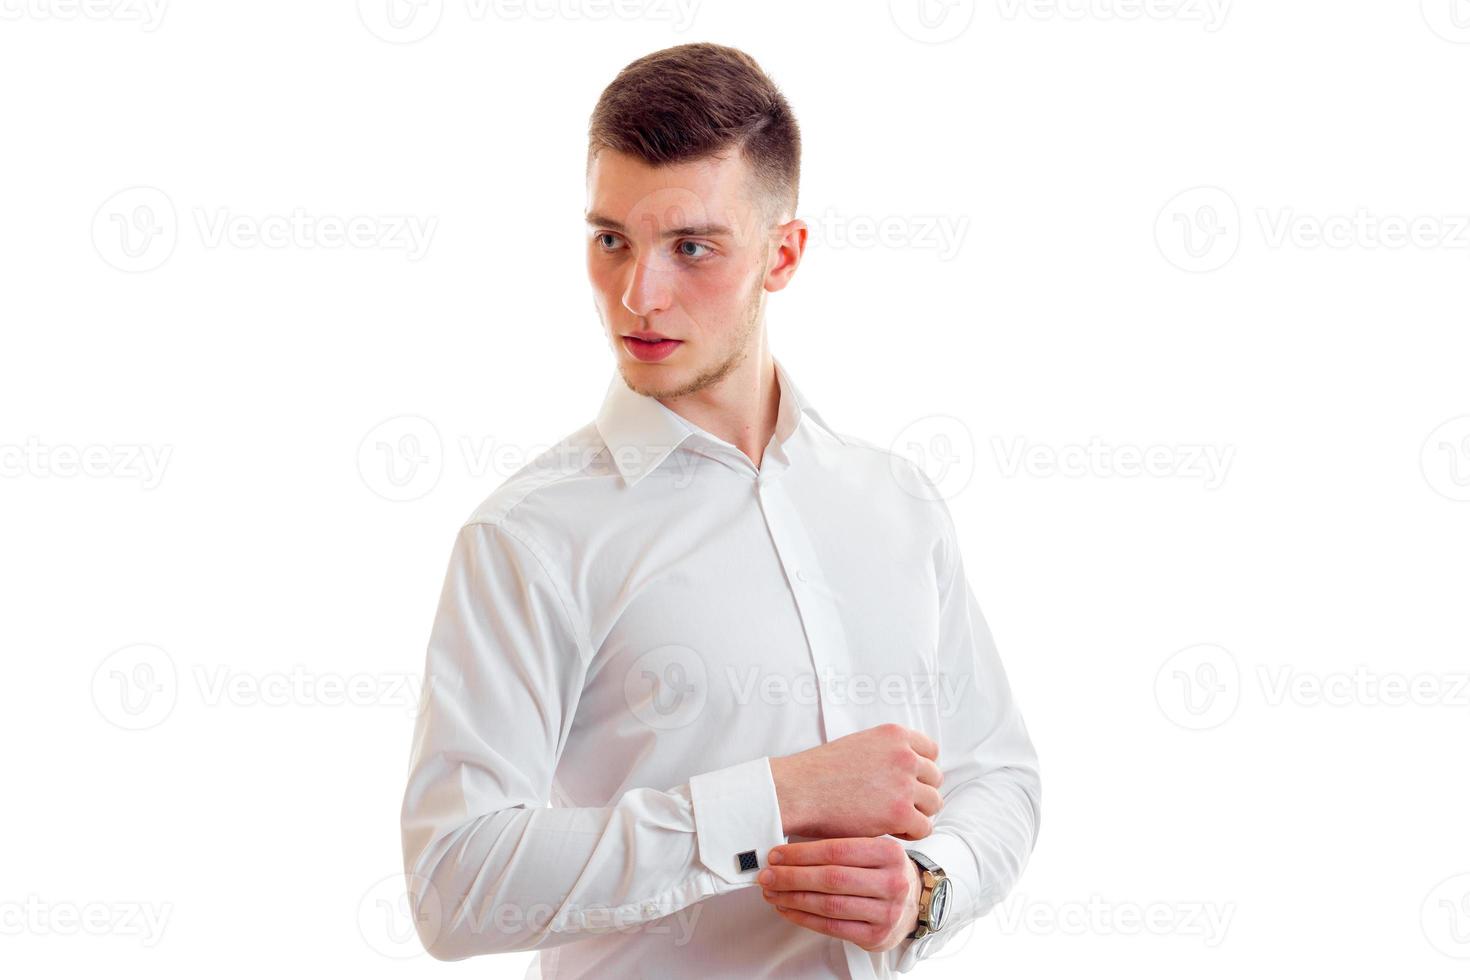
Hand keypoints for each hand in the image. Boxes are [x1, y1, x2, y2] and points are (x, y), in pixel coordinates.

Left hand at [757, 836, 920, 952]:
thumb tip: (789, 849)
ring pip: (829, 905)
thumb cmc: (884, 871)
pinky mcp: (876, 936)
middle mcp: (892, 882)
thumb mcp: (874, 849)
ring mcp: (886, 912)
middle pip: (831, 879)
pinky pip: (832, 927)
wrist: (913, 903)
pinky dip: (804, 918)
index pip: (837, 851)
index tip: (776, 855)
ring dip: (793, 898)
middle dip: (792, 877)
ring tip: (772, 892)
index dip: (801, 853)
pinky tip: (788, 908)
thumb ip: (841, 846)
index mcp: (889, 853)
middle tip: (768, 874)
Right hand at [769, 723, 942, 839]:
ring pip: (933, 803)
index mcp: (895, 735)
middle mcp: (905, 756)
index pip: (931, 752)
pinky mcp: (899, 813)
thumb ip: (887, 753)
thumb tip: (910, 772)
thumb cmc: (821, 772)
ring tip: (892, 819)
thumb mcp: (860, 744)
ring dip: (917, 813)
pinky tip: (889, 830)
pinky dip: (910, 832)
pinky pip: (924, 827)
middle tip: (896, 804)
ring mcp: (904, 784)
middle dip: (919, 793)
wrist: (799, 791)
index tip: (907, 783)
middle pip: (935, 778)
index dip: (920, 771)